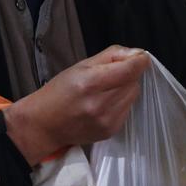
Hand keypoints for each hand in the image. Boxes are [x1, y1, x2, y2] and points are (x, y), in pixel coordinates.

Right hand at [4, 45, 150, 164]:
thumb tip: (137, 54)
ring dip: (125, 89)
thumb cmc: (60, 91)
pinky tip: (104, 103)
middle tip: (112, 74)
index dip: (140, 61)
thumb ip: (111, 56)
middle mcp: (101, 104)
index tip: (141, 57)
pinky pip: (127, 110)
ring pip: (133, 96)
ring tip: (106, 89)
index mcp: (91, 83)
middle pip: (133, 82)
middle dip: (128, 74)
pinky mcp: (111, 131)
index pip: (129, 70)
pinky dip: (121, 103)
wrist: (44, 125)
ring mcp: (107, 121)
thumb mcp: (81, 66)